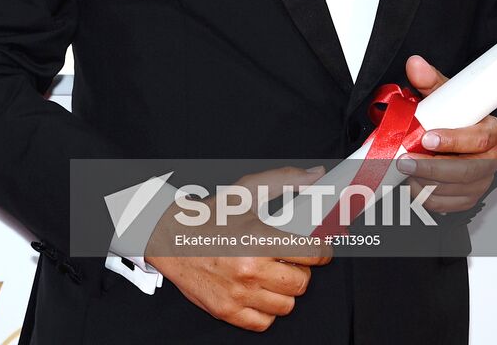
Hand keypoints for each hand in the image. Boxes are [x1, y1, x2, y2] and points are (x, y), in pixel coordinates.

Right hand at [145, 165, 331, 332]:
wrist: (172, 238)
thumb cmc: (212, 215)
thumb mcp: (248, 190)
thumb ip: (286, 179)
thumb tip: (316, 174)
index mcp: (258, 240)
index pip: (311, 254)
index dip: (323, 251)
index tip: (322, 249)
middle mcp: (250, 271)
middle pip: (302, 283)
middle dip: (302, 270)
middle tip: (292, 259)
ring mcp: (239, 295)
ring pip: (286, 305)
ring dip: (285, 290)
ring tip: (274, 274)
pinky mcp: (227, 312)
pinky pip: (265, 322)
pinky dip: (267, 309)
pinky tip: (260, 291)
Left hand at [396, 55, 496, 212]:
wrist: (453, 135)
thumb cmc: (451, 114)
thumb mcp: (444, 94)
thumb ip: (429, 79)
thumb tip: (415, 64)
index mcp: (490, 131)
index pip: (478, 139)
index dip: (453, 140)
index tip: (426, 137)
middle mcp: (490, 159)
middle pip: (466, 170)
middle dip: (431, 167)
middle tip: (404, 160)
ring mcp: (481, 181)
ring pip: (454, 190)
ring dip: (425, 182)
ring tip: (403, 169)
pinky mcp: (468, 198)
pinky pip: (447, 205)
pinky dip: (426, 197)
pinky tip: (411, 184)